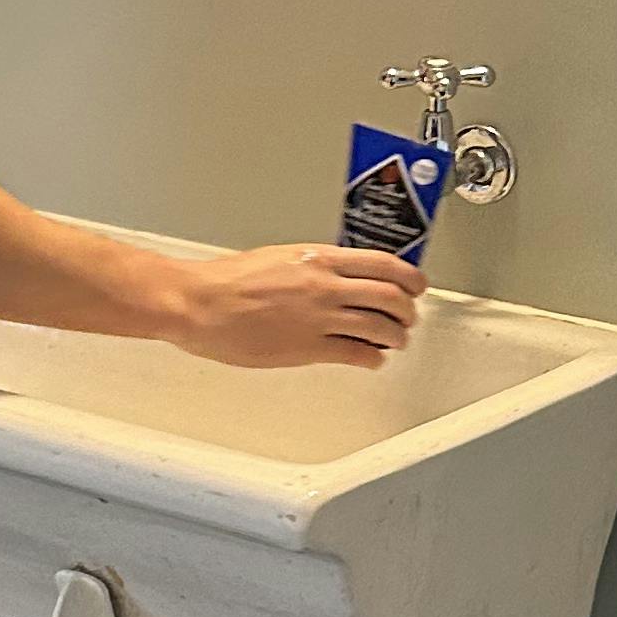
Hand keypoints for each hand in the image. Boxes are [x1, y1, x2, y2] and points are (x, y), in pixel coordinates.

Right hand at [169, 244, 424, 369]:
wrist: (200, 303)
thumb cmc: (227, 280)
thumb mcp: (279, 257)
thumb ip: (313, 266)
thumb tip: (335, 276)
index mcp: (318, 258)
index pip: (383, 264)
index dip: (409, 277)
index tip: (417, 285)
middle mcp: (326, 286)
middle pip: (390, 297)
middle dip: (407, 310)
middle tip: (408, 316)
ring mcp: (319, 318)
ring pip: (380, 327)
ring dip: (395, 336)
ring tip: (394, 341)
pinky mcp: (308, 349)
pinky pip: (357, 354)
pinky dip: (373, 358)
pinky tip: (372, 359)